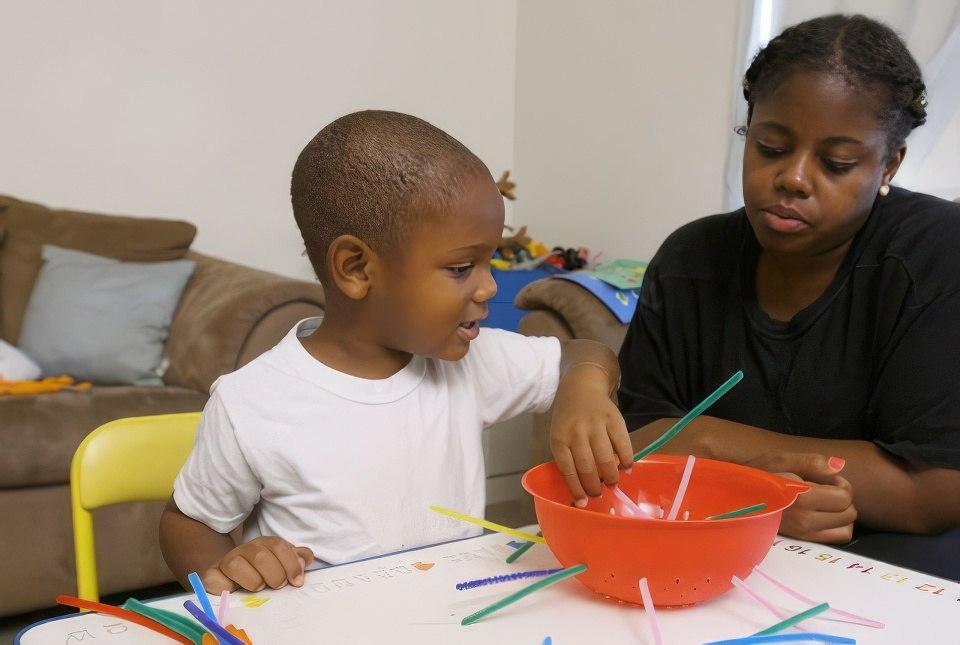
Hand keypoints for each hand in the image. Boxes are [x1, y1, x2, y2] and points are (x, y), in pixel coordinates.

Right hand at [201, 536, 314, 593]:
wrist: (226, 574)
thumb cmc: (258, 572)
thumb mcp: (280, 563)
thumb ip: (294, 559)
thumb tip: (306, 559)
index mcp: (264, 544)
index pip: (278, 546)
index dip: (291, 563)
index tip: (297, 581)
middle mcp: (245, 549)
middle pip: (260, 555)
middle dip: (274, 574)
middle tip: (278, 585)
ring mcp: (226, 562)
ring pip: (236, 565)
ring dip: (253, 581)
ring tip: (258, 588)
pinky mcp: (210, 576)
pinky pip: (216, 580)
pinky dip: (226, 587)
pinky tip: (234, 591)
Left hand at [549, 364, 632, 504]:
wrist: (580, 387)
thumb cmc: (568, 419)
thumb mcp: (560, 435)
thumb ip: (568, 458)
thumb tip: (582, 490)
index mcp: (560, 439)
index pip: (568, 470)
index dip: (576, 489)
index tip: (583, 503)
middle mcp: (577, 432)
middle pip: (588, 467)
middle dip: (594, 487)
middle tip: (599, 493)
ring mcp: (596, 425)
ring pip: (606, 459)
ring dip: (611, 477)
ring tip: (611, 482)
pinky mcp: (614, 420)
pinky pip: (623, 445)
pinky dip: (627, 461)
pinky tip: (626, 468)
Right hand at [749, 452, 856, 543]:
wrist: (737, 496)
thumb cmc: (759, 475)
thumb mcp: (781, 459)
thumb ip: (812, 462)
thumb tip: (840, 465)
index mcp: (801, 499)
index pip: (843, 497)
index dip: (841, 484)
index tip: (826, 478)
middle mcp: (804, 521)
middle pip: (848, 514)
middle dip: (843, 498)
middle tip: (826, 488)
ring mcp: (803, 534)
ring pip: (845, 529)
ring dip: (842, 514)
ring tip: (826, 501)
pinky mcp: (802, 540)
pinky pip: (835, 538)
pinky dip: (836, 525)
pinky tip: (823, 513)